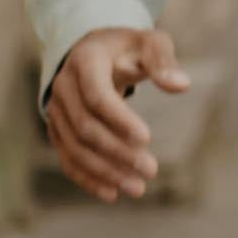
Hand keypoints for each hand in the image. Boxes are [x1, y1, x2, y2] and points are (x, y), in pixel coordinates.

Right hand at [45, 25, 189, 201]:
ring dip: (105, 172)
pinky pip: (68, 159)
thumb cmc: (127, 48)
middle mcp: (63, 86)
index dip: (120, 120)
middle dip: (118, 152)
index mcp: (85, 61)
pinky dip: (88, 179)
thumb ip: (163, 60)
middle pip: (86, 128)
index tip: (147, 139)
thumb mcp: (149, 42)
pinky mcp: (58, 130)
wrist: (93, 52)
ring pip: (75, 148)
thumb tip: (181, 85)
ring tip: (137, 188)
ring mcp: (56, 110)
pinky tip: (112, 194)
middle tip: (151, 170)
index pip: (97, 96)